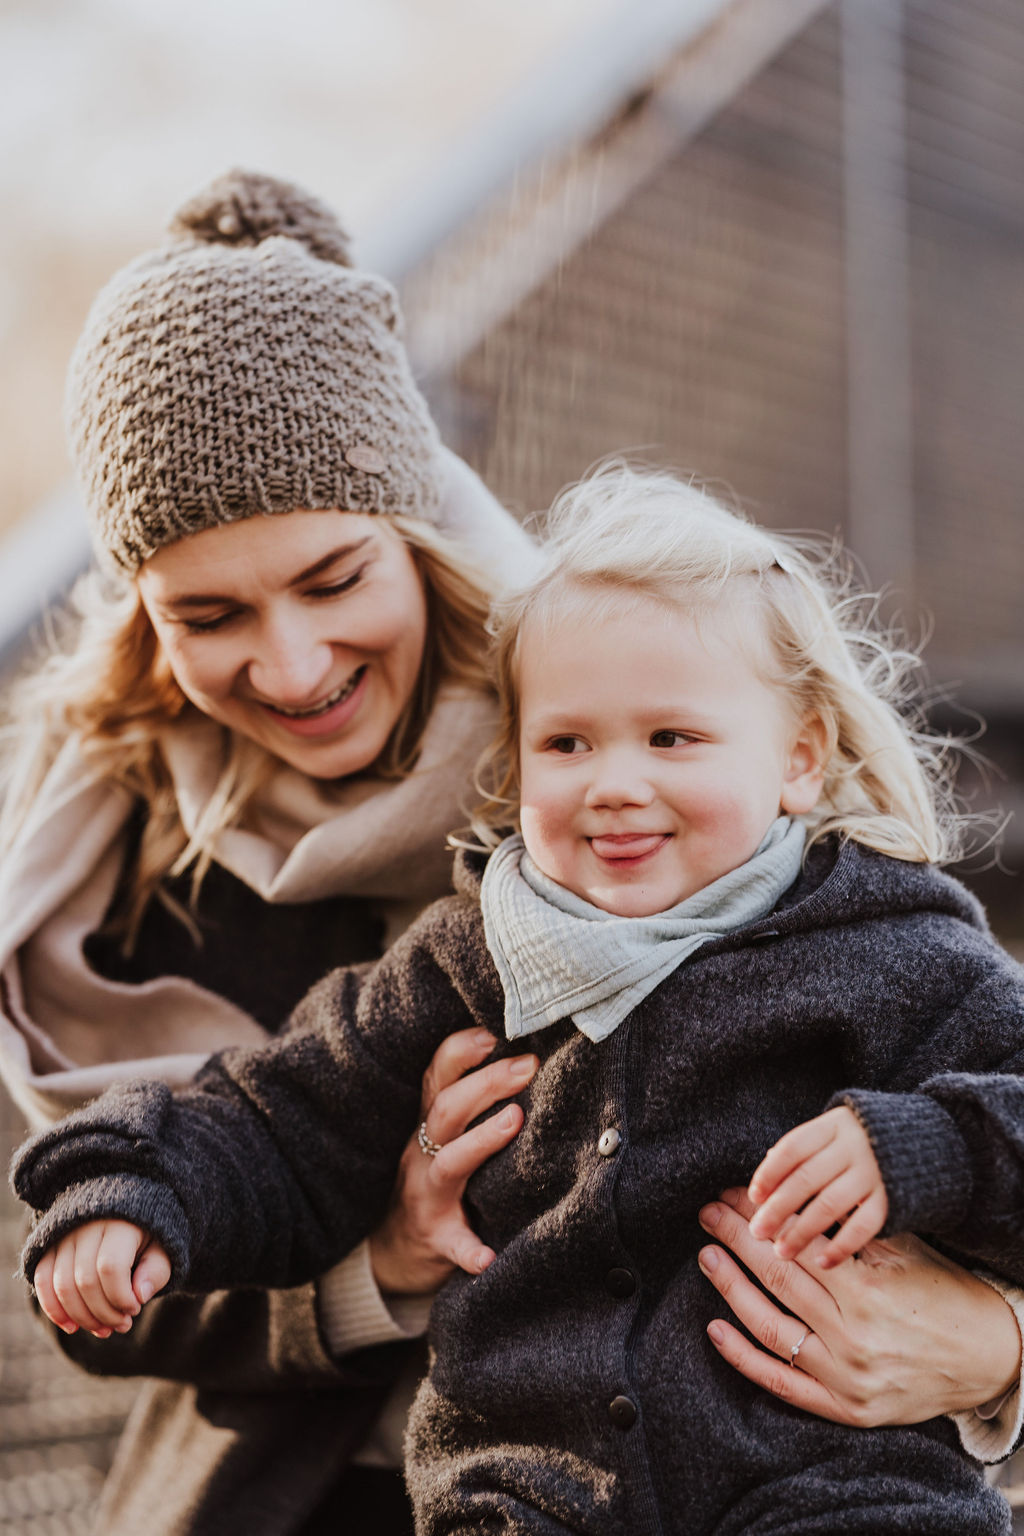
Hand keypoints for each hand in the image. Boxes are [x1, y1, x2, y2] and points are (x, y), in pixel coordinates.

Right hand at [32, 1220, 171, 1338]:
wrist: (123, 1212)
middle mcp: (87, 1225)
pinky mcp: (49, 1246)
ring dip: (81, 1317)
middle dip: (104, 1313)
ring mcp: (64, 1235)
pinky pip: (42, 1279)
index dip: (121, 1297)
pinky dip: (53, 1309)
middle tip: (123, 1325)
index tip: (135, 1310)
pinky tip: (72, 1326)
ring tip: (104, 1329)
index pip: (110, 1267)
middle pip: (85, 1281)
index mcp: (120, 1222)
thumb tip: (140, 1297)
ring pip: (62, 1285)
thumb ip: (156, 1271)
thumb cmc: (147, 1236)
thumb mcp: (162, 1248)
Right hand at [368, 1028, 537, 1293]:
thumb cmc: (435, 1176)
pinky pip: (452, 1244)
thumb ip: (470, 1103)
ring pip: (449, 1164)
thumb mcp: (443, 1135)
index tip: (494, 1033)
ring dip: (481, 1141)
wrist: (392, 1249)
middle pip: (447, 1110)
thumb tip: (526, 1056)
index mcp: (428, 1124)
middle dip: (487, 1082)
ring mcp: (426, 1197)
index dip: (461, 1051)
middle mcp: (422, 1153)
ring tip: (514, 1121)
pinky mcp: (437, 1239)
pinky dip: (469, 1250)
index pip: (438, 1077)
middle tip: (528, 1064)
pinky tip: (487, 1257)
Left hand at [698, 1188, 1021, 1424]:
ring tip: (707, 1255)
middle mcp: (854, 1335)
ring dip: (731, 1288)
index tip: (733, 1194)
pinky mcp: (844, 1408)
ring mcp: (846, 1376)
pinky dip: (744, 1358)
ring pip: (771, 1328)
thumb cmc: (946, 1296)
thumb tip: (792, 1201)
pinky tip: (715, 1329)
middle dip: (736, 1239)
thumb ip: (851, 1234)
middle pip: (778, 1278)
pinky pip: (783, 1383)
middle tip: (708, 1212)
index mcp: (869, 1290)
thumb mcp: (906, 1253)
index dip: (759, 1217)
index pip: (796, 1244)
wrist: (989, 1360)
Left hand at [748, 1105, 887, 1267]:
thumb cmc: (865, 1141)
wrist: (930, 1141)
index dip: (769, 1172)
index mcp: (834, 1125)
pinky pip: (864, 1226)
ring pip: (830, 1204)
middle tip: (756, 1232)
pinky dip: (841, 1245)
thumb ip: (807, 1149)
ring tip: (780, 1252)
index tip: (753, 1197)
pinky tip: (822, 1262)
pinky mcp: (895, 1200)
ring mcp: (876, 1173)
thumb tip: (765, 1170)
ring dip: (802, 1231)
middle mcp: (854, 1146)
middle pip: (807, 1178)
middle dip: (778, 1207)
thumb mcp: (837, 1131)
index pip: (793, 1147)